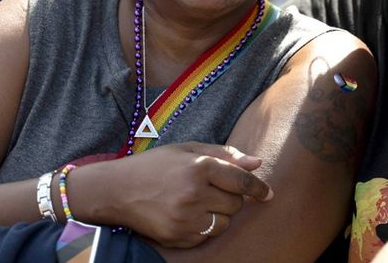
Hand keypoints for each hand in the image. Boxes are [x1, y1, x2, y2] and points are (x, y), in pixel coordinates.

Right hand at [80, 141, 272, 247]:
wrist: (118, 190)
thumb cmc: (157, 165)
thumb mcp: (188, 150)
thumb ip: (225, 154)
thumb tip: (257, 163)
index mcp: (198, 166)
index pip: (241, 180)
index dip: (258, 188)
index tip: (268, 194)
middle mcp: (194, 193)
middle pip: (236, 204)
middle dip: (232, 198)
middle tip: (214, 190)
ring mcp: (185, 218)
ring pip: (224, 223)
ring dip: (220, 214)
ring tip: (200, 202)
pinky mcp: (178, 237)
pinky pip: (207, 236)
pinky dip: (205, 227)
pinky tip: (188, 214)